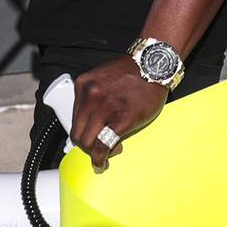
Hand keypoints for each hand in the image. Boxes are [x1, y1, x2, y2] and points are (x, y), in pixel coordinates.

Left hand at [70, 56, 167, 172]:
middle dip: (85, 147)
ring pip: (87, 142)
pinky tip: (104, 162)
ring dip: (94, 154)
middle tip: (96, 151)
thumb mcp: (103, 79)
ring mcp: (104, 108)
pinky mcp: (121, 119)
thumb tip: (92, 122)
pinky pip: (102, 145)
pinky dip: (100, 158)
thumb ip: (94, 98)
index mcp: (84, 86)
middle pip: (77, 133)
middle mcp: (90, 96)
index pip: (73, 119)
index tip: (87, 139)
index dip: (81, 133)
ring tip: (107, 153)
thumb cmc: (133, 73)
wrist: (153, 64)